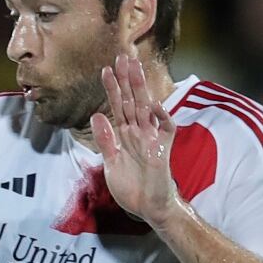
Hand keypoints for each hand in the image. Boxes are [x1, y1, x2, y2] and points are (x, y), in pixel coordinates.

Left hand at [89, 56, 180, 224]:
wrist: (149, 207)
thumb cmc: (132, 185)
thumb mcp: (111, 162)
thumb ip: (105, 140)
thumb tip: (96, 115)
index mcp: (125, 134)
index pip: (118, 106)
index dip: (112, 88)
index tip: (105, 69)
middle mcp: (139, 131)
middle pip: (132, 100)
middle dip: (127, 79)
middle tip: (123, 56)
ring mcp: (152, 138)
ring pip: (146, 108)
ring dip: (141, 89)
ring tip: (136, 68)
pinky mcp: (163, 149)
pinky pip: (165, 129)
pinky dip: (160, 117)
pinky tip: (152, 104)